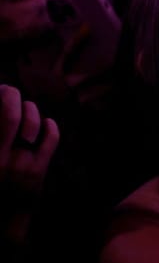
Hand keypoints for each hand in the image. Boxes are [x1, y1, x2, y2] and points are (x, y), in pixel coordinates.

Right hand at [0, 85, 58, 207]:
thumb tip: (5, 114)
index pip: (0, 116)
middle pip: (9, 112)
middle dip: (9, 94)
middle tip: (8, 91)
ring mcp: (17, 164)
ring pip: (29, 121)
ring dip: (28, 109)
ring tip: (24, 108)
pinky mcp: (37, 171)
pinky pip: (49, 137)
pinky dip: (49, 124)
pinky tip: (44, 123)